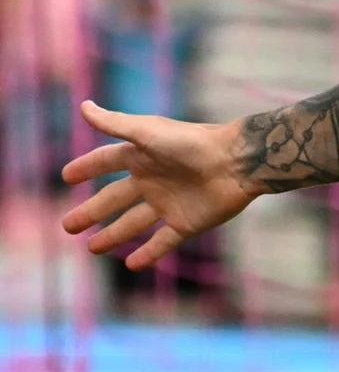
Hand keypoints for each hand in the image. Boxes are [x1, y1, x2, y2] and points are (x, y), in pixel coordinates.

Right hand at [60, 101, 257, 271]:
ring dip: (113, 235)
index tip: (66, 176)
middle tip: (67, 225)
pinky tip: (132, 266)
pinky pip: (163, 242)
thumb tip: (83, 106)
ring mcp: (169, 204)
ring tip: (92, 248)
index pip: (107, 162)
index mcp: (143, 157)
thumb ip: (116, 123)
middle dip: (91, 212)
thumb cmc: (193, 143)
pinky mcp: (187, 223)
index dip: (88, 167)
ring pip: (134, 223)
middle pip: (114, 199)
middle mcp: (153, 181)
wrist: (238, 162)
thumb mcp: (149, 132)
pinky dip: (148, 254)